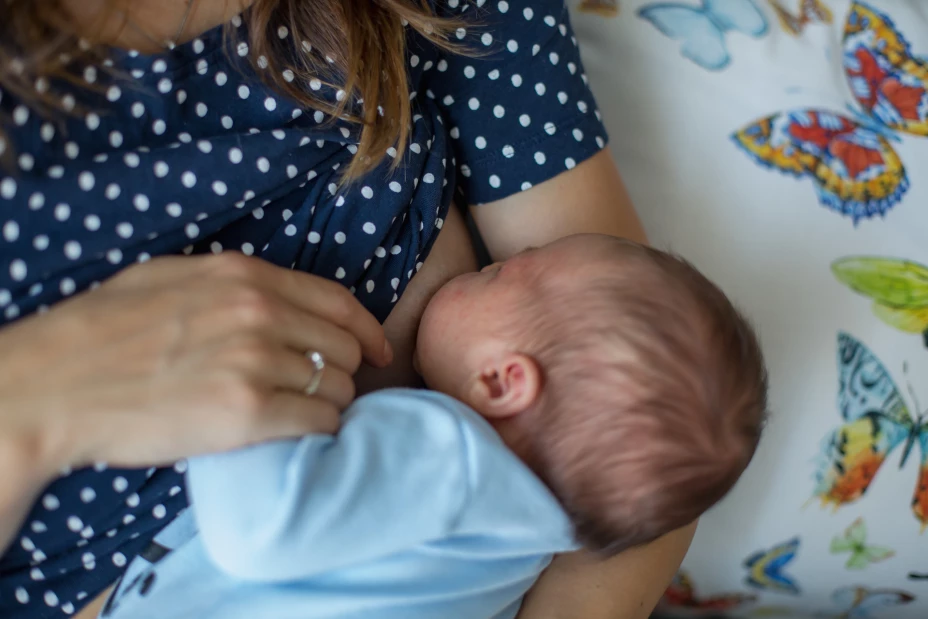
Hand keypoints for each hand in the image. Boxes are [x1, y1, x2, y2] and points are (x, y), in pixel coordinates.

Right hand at [0, 253, 391, 474]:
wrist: (55, 384)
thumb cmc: (103, 330)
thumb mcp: (171, 277)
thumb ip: (232, 282)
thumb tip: (278, 295)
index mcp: (245, 277)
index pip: (338, 302)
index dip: (367, 329)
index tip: (378, 348)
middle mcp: (261, 313)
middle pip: (345, 347)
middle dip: (347, 371)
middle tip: (333, 389)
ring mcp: (258, 362)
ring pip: (338, 387)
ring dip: (331, 403)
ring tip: (305, 413)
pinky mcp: (249, 413)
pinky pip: (320, 421)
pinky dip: (320, 429)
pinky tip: (298, 431)